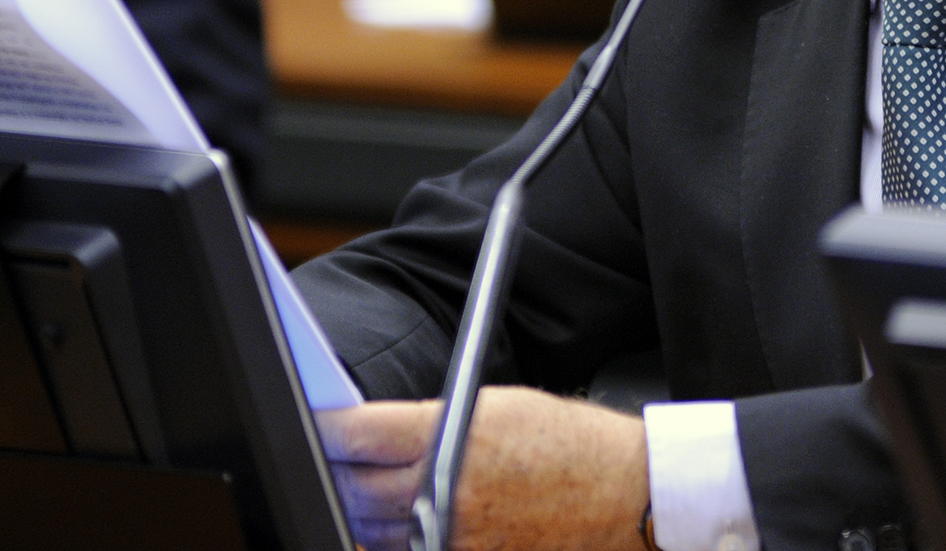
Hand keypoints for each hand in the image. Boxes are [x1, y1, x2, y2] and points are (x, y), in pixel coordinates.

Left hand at [316, 386, 648, 550]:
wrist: (628, 495)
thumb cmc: (573, 443)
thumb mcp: (500, 407)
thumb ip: (433, 423)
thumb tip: (378, 435)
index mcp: (453, 436)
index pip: (359, 435)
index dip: (327, 429)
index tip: (317, 424)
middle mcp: (447, 490)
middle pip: (356, 487)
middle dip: (336, 470)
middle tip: (328, 458)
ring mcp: (457, 537)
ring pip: (374, 529)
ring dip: (358, 509)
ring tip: (356, 490)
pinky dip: (394, 541)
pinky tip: (394, 525)